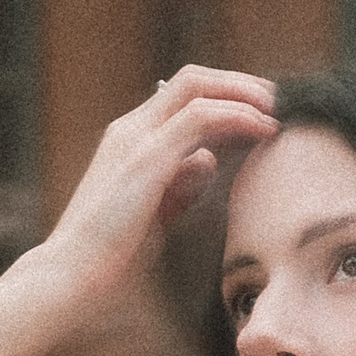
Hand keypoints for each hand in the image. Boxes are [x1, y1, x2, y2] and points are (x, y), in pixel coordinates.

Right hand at [35, 64, 277, 319]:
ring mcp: (136, 138)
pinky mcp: (146, 157)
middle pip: (194, 80)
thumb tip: (208, 161)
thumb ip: (180, 184)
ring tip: (279, 109)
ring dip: (245, 93)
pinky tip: (265, 129)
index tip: (264, 110)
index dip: (227, 94)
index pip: (184, 94)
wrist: (74, 275)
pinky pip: (200, 117)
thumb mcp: (156, 212)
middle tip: (281, 100)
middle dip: (242, 84)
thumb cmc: (111, 254)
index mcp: (131, 139)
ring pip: (198, 88)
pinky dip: (237, 115)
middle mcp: (132, 128)